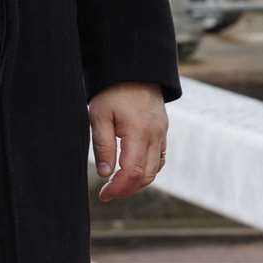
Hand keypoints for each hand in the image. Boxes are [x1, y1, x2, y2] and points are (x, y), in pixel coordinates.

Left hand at [88, 82, 167, 201]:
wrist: (133, 68)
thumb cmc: (112, 90)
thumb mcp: (99, 115)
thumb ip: (103, 146)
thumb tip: (105, 174)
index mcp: (138, 132)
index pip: (133, 172)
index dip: (118, 188)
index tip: (103, 194)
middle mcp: (155, 135)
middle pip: (146, 175)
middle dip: (127, 189)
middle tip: (108, 193)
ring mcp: (161, 132)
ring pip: (155, 169)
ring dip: (138, 181)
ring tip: (118, 184)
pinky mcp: (162, 129)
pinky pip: (160, 157)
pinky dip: (148, 169)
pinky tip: (133, 170)